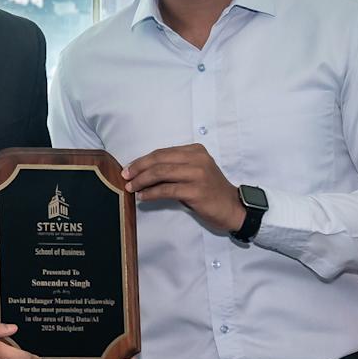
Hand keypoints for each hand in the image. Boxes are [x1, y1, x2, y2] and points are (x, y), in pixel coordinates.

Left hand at [124, 145, 246, 233]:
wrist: (232, 207)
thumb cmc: (210, 191)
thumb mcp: (194, 172)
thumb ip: (174, 167)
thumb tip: (144, 172)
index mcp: (195, 150)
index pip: (162, 152)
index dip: (142, 160)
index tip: (129, 168)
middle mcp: (197, 159)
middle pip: (159, 160)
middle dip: (138, 168)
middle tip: (125, 176)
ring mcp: (197, 174)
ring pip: (161, 173)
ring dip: (142, 181)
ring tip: (131, 187)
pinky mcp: (196, 191)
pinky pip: (166, 190)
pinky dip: (151, 193)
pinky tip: (143, 197)